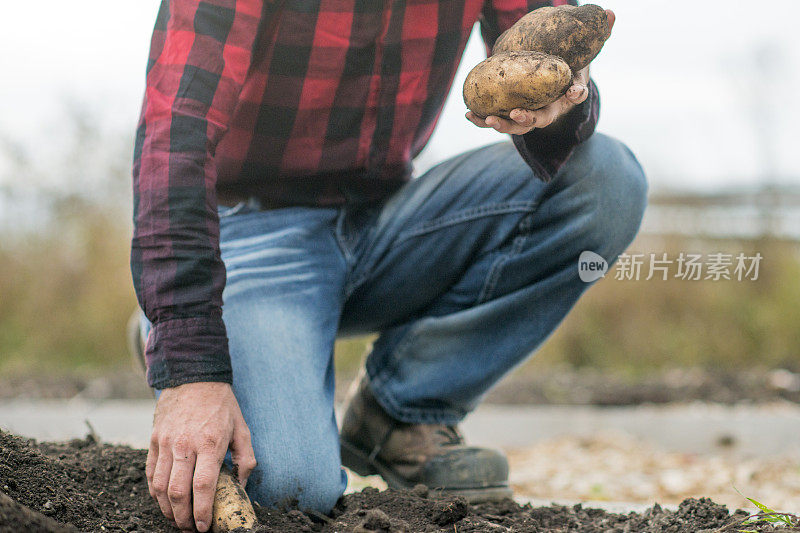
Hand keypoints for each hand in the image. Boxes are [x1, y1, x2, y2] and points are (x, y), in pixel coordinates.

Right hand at [147, 382, 256, 531]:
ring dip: (166, 509)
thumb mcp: (243, 428)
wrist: (194, 376)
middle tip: (190, 528)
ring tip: (177, 518)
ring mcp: (166, 442)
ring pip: (160, 486)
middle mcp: (185, 444)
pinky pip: (151, 472)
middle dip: (183, 517)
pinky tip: (163, 500)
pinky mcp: (154, 439)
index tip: (204, 527)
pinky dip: (155, 491)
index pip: (203, 486)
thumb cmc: (221, 404)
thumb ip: (246, 458)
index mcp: (210, 443)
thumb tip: (242, 485)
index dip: (203, 511)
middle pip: (178, 491)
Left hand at [466, 9, 614, 134]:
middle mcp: (548, 108)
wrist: (550, 78)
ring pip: (516, 125)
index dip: (575, 95)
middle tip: (516, 114)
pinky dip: (483, 118)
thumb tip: (611, 13)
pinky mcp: (510, 112)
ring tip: (486, 119)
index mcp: (567, 94)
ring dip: (501, 125)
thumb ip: (598, 35)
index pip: (575, 96)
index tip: (573, 92)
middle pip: (539, 120)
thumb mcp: (583, 50)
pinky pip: (497, 118)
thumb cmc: (567, 64)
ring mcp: (529, 113)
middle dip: (526, 120)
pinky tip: (469, 114)